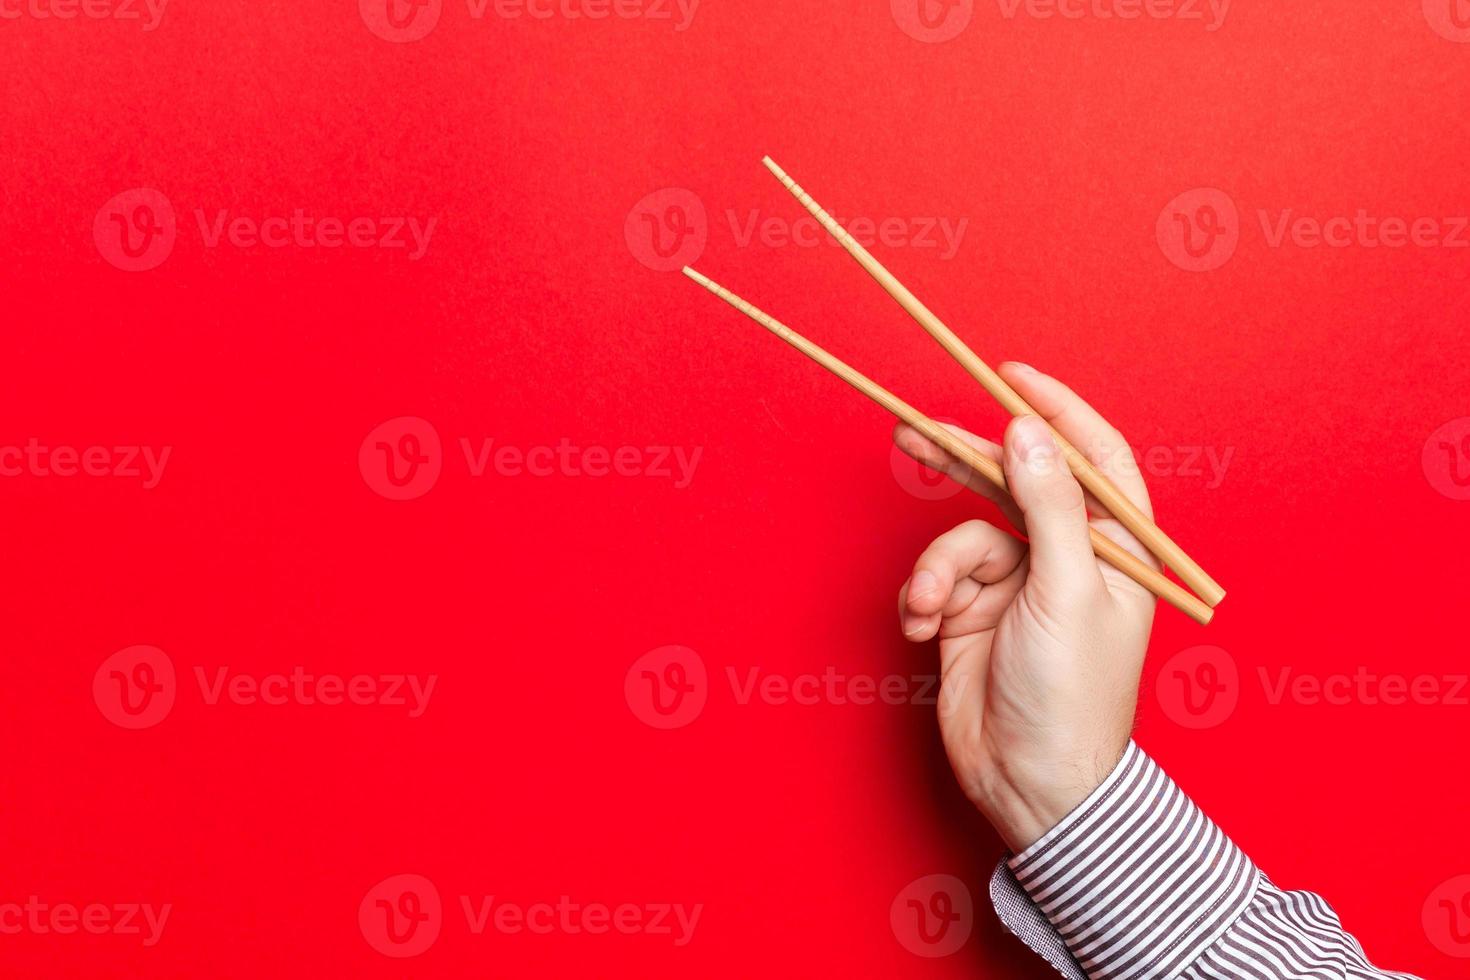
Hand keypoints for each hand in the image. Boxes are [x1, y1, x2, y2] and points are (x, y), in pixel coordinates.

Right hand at [895, 362, 1157, 851]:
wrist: (1030, 783)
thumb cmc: (1072, 694)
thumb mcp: (1064, 589)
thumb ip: (1046, 503)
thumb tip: (1027, 430)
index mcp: (1114, 547)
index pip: (1093, 456)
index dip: (1056, 409)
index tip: (1009, 375)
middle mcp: (1066, 556)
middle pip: (1013, 484)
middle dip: (965, 465)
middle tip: (916, 431)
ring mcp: (1016, 583)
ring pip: (961, 535)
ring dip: (937, 573)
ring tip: (928, 611)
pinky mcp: (971, 611)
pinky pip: (936, 577)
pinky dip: (923, 600)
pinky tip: (924, 632)